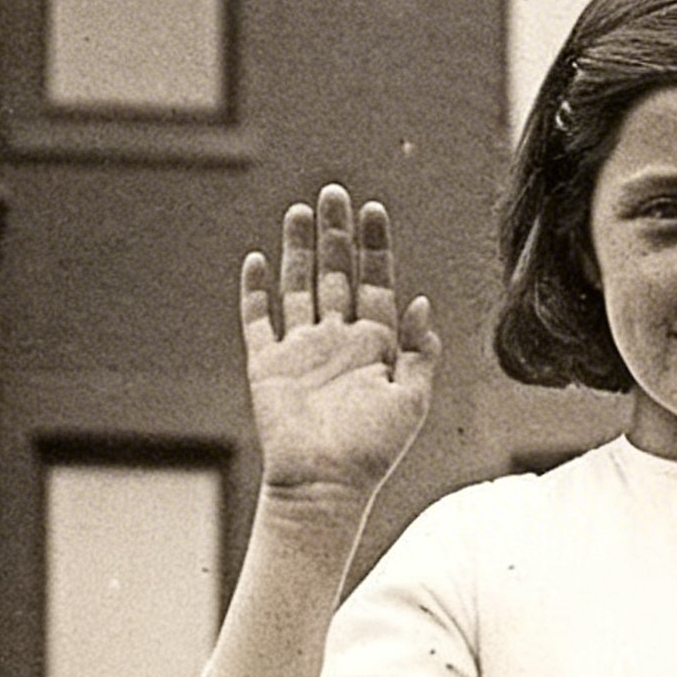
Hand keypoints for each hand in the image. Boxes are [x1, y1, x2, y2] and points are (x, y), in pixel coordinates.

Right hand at [241, 185, 440, 503]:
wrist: (325, 484)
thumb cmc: (373, 450)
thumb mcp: (412, 399)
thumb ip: (419, 351)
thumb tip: (421, 302)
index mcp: (374, 345)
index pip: (376, 281)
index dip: (375, 246)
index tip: (373, 209)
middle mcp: (337, 340)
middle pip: (335, 273)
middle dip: (335, 234)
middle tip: (333, 192)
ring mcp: (301, 350)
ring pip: (297, 286)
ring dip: (298, 249)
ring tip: (299, 210)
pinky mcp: (267, 364)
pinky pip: (258, 320)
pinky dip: (256, 290)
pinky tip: (258, 259)